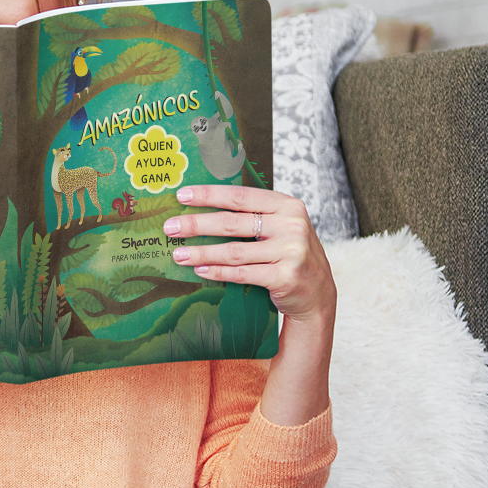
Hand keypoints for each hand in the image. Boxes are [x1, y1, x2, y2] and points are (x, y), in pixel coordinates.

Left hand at [164, 185, 335, 323]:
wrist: (317, 293)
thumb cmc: (289, 254)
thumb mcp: (280, 227)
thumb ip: (254, 214)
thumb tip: (205, 206)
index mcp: (287, 205)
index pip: (240, 196)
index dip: (209, 195)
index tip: (182, 196)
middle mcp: (291, 225)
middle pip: (232, 222)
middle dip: (196, 224)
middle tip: (170, 227)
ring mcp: (290, 251)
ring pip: (234, 251)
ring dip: (201, 252)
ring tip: (178, 254)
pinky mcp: (285, 276)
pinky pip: (242, 273)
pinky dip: (218, 272)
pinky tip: (199, 270)